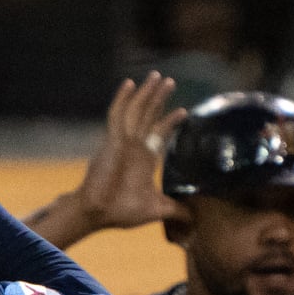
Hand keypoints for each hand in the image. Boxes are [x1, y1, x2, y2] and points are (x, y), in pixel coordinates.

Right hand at [70, 72, 189, 232]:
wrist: (99, 212)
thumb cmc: (121, 211)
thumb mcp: (156, 209)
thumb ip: (175, 210)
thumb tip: (194, 217)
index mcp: (143, 159)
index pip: (158, 133)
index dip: (170, 121)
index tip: (184, 111)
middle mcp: (133, 146)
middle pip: (148, 115)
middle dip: (158, 98)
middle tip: (169, 81)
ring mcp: (122, 141)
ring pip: (136, 110)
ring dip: (146, 93)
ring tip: (157, 76)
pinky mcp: (111, 141)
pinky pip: (116, 116)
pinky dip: (122, 99)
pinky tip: (129, 84)